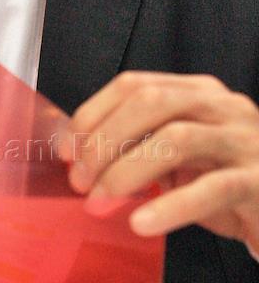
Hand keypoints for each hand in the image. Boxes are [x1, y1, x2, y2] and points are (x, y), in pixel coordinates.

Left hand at [60, 71, 258, 254]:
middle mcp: (222, 106)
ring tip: (101, 201)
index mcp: (198, 91)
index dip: (94, 113)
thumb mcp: (183, 159)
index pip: (134, 85)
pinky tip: (142, 222)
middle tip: (80, 179)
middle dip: (105, 139)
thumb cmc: (229, 183)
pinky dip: (170, 205)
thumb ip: (142, 148)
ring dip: (127, 171)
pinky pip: (211, 188)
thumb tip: (82, 157)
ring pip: (176, 139)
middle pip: (150, 103)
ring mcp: (244, 140)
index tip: (67, 149)